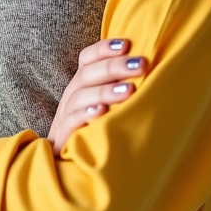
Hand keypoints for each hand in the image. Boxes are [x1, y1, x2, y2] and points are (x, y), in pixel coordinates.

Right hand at [47, 39, 147, 155]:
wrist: (64, 166)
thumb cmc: (93, 131)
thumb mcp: (105, 106)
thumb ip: (119, 88)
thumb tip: (149, 70)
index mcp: (81, 85)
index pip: (87, 59)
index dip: (104, 48)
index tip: (127, 44)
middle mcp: (71, 96)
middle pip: (87, 74)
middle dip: (114, 66)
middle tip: (140, 64)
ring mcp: (64, 117)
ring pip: (79, 96)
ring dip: (105, 91)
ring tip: (129, 90)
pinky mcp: (61, 138)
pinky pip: (70, 123)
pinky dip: (84, 115)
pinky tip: (102, 112)